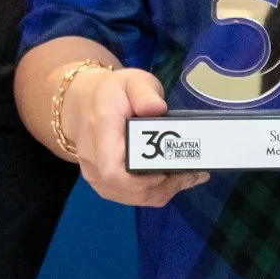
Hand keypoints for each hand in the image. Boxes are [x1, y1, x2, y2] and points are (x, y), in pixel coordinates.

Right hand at [62, 63, 209, 208]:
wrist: (85, 106)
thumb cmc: (113, 93)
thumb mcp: (132, 81)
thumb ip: (145, 92)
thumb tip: (157, 109)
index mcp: (100, 132)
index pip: (113, 170)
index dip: (141, 179)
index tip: (169, 170)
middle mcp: (94, 160)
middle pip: (127, 189)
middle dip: (164, 185)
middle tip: (194, 171)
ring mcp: (97, 177)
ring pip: (133, 198)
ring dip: (165, 190)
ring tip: (191, 175)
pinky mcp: (105, 185)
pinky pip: (131, 197)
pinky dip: (156, 192)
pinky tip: (176, 179)